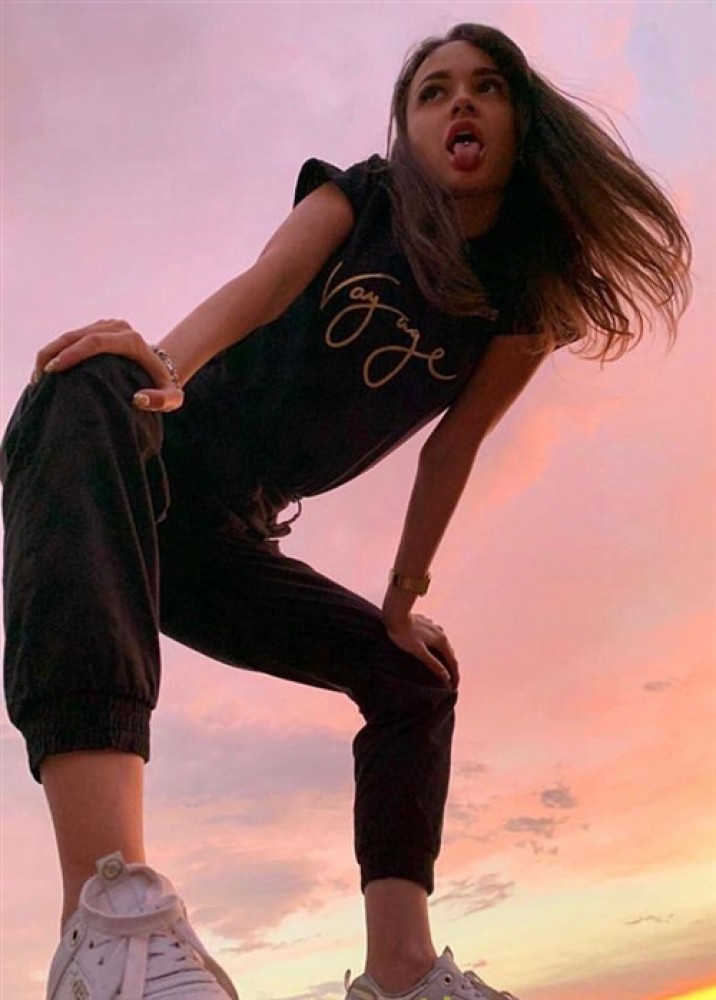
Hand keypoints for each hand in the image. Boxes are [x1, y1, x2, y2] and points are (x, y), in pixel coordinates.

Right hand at [30, 319, 184, 412]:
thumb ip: (162, 401)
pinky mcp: (97, 328)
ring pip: (70, 334)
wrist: (163, 368)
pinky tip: (44, 370)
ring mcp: (106, 325)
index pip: (96, 342)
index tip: (54, 370)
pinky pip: (72, 338)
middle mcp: (118, 327)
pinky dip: (56, 351)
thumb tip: (138, 399)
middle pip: (77, 335)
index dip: (73, 354)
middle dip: (53, 353)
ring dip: (50, 352)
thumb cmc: (164, 387)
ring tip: (37, 377)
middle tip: (38, 378)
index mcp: (132, 341)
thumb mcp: (172, 398)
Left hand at [384, 613, 458, 689]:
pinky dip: (437, 648)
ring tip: (443, 667)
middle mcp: (441, 633)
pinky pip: (436, 639)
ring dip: (445, 657)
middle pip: (450, 654)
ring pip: (443, 645)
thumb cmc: (404, 635)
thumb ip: (433, 664)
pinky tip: (432, 649)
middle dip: (451, 668)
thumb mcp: (418, 652)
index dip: (454, 676)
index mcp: (441, 641)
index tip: (453, 688)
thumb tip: (446, 677)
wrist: (395, 615)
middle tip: (450, 681)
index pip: (453, 662)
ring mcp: (434, 627)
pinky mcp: (426, 624)